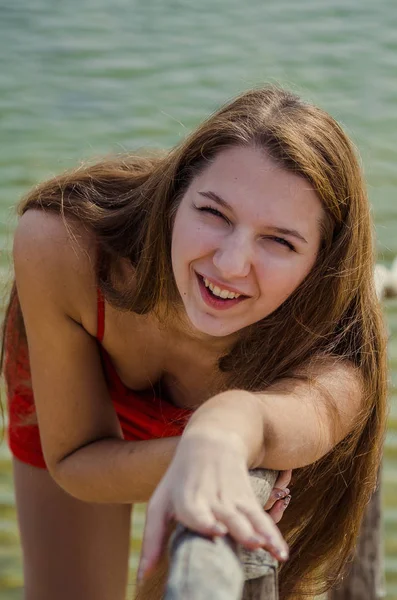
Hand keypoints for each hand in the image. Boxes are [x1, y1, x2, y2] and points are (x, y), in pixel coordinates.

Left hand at [137, 431, 288, 581]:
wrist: (211, 441)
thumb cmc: (180, 478)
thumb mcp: (160, 503)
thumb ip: (152, 540)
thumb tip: (141, 579)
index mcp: (187, 500)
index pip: (196, 511)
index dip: (206, 521)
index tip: (217, 531)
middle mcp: (211, 498)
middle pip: (228, 516)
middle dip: (240, 529)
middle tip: (252, 543)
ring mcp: (232, 498)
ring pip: (249, 517)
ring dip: (262, 533)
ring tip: (271, 549)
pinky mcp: (247, 498)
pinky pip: (261, 518)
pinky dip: (273, 534)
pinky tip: (281, 551)